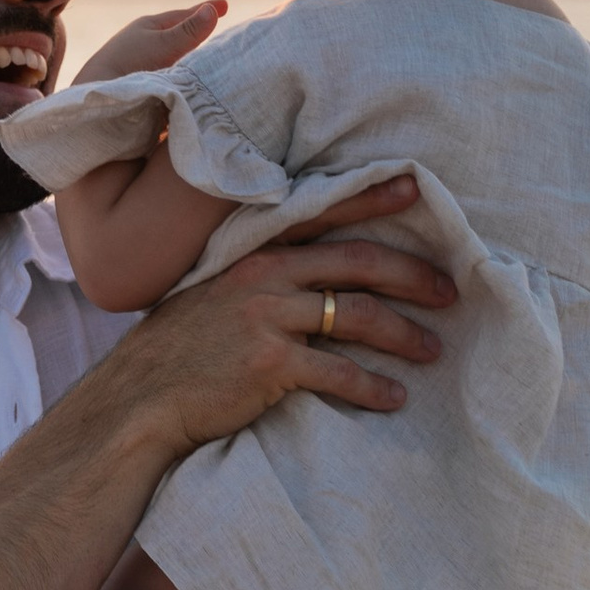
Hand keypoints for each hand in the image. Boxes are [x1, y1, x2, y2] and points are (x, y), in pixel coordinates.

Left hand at [73, 0, 226, 86]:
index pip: (184, 16)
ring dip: (190, 58)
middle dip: (197, 32)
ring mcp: (143, 64)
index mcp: (149, 27)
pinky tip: (190, 83)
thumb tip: (212, 9)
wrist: (99, 96)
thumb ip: (188, 31)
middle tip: (217, 26)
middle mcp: (146, 43)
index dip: (205, 11)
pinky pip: (168, 77)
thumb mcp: (163, 44)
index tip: (224, 5)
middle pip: (179, 36)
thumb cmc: (128, 64)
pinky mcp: (142, 85)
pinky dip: (181, 77)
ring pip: (174, 57)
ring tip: (210, 57)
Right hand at [97, 175, 451, 464]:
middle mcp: (264, 276)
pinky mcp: (271, 364)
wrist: (139, 401)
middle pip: (359, 263)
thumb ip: (258, 280)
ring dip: (404, 334)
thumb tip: (311, 280)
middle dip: (413, 276)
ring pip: (357, 316)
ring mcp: (267, 318)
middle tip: (450, 293)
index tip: (417, 188)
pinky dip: (373, 386)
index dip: (372, 198)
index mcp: (253, 252)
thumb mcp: (212, 295)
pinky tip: (393, 398)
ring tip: (432, 350)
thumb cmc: (178, 353)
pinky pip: (339, 372)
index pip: (323, 212)